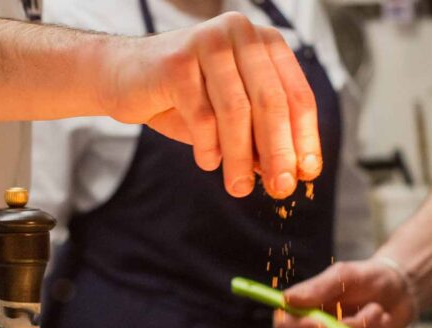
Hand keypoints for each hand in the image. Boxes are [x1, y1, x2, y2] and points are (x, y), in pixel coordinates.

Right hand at [97, 12, 321, 198]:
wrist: (123, 77)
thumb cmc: (184, 97)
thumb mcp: (229, 117)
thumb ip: (260, 136)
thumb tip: (291, 172)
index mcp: (264, 44)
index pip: (296, 95)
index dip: (305, 138)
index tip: (308, 173)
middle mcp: (240, 34)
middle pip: (271, 102)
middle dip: (279, 151)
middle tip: (281, 188)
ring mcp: (208, 43)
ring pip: (236, 110)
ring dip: (241, 157)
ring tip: (240, 187)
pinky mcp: (176, 61)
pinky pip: (201, 115)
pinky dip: (208, 147)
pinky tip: (208, 162)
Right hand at [273, 259, 416, 327]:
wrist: (399, 293)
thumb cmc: (367, 279)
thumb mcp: (344, 275)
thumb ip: (317, 287)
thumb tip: (287, 299)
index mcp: (302, 308)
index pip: (283, 326)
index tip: (322, 324)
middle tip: (364, 314)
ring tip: (377, 309)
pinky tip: (380, 322)